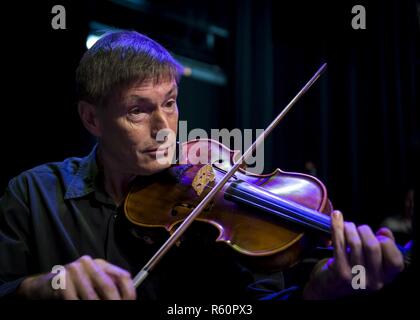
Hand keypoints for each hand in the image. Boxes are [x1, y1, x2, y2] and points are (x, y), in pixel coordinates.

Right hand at [16, 255, 135, 299]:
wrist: (45, 286)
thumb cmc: (75, 287)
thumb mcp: (94, 285)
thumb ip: (109, 288)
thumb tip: (127, 299)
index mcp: (102, 264)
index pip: (123, 276)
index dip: (129, 292)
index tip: (130, 303)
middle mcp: (89, 263)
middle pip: (109, 287)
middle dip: (113, 302)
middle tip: (117, 308)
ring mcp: (74, 269)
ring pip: (91, 296)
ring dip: (94, 305)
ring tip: (97, 309)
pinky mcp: (61, 279)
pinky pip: (74, 299)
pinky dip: (77, 304)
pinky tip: (78, 306)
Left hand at [303, 210, 403, 298]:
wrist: (330, 287)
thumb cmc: (354, 268)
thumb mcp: (374, 262)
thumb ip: (385, 246)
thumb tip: (384, 231)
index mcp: (386, 278)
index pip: (395, 260)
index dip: (388, 243)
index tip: (379, 234)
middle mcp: (374, 281)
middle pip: (373, 246)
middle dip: (365, 230)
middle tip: (358, 228)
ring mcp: (356, 278)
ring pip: (355, 243)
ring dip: (349, 228)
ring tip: (346, 226)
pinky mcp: (339, 272)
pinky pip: (339, 244)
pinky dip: (337, 226)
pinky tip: (336, 217)